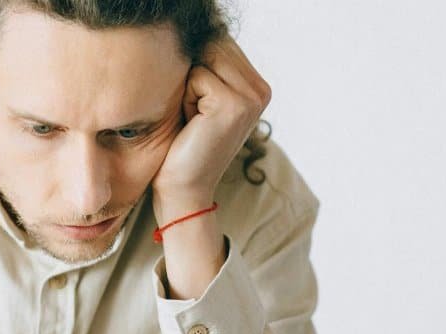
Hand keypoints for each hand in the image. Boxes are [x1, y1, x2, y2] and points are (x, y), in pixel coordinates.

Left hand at [151, 34, 271, 215]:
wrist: (184, 188)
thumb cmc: (185, 143)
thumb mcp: (202, 97)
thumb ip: (210, 64)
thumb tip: (201, 33)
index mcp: (258, 87)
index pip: (220, 44)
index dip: (198, 71)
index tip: (201, 109)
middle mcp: (261, 90)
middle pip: (214, 47)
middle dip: (194, 77)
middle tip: (196, 116)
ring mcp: (251, 97)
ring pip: (204, 60)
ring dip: (189, 87)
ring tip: (196, 119)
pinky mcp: (233, 104)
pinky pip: (196, 77)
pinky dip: (186, 99)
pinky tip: (194, 125)